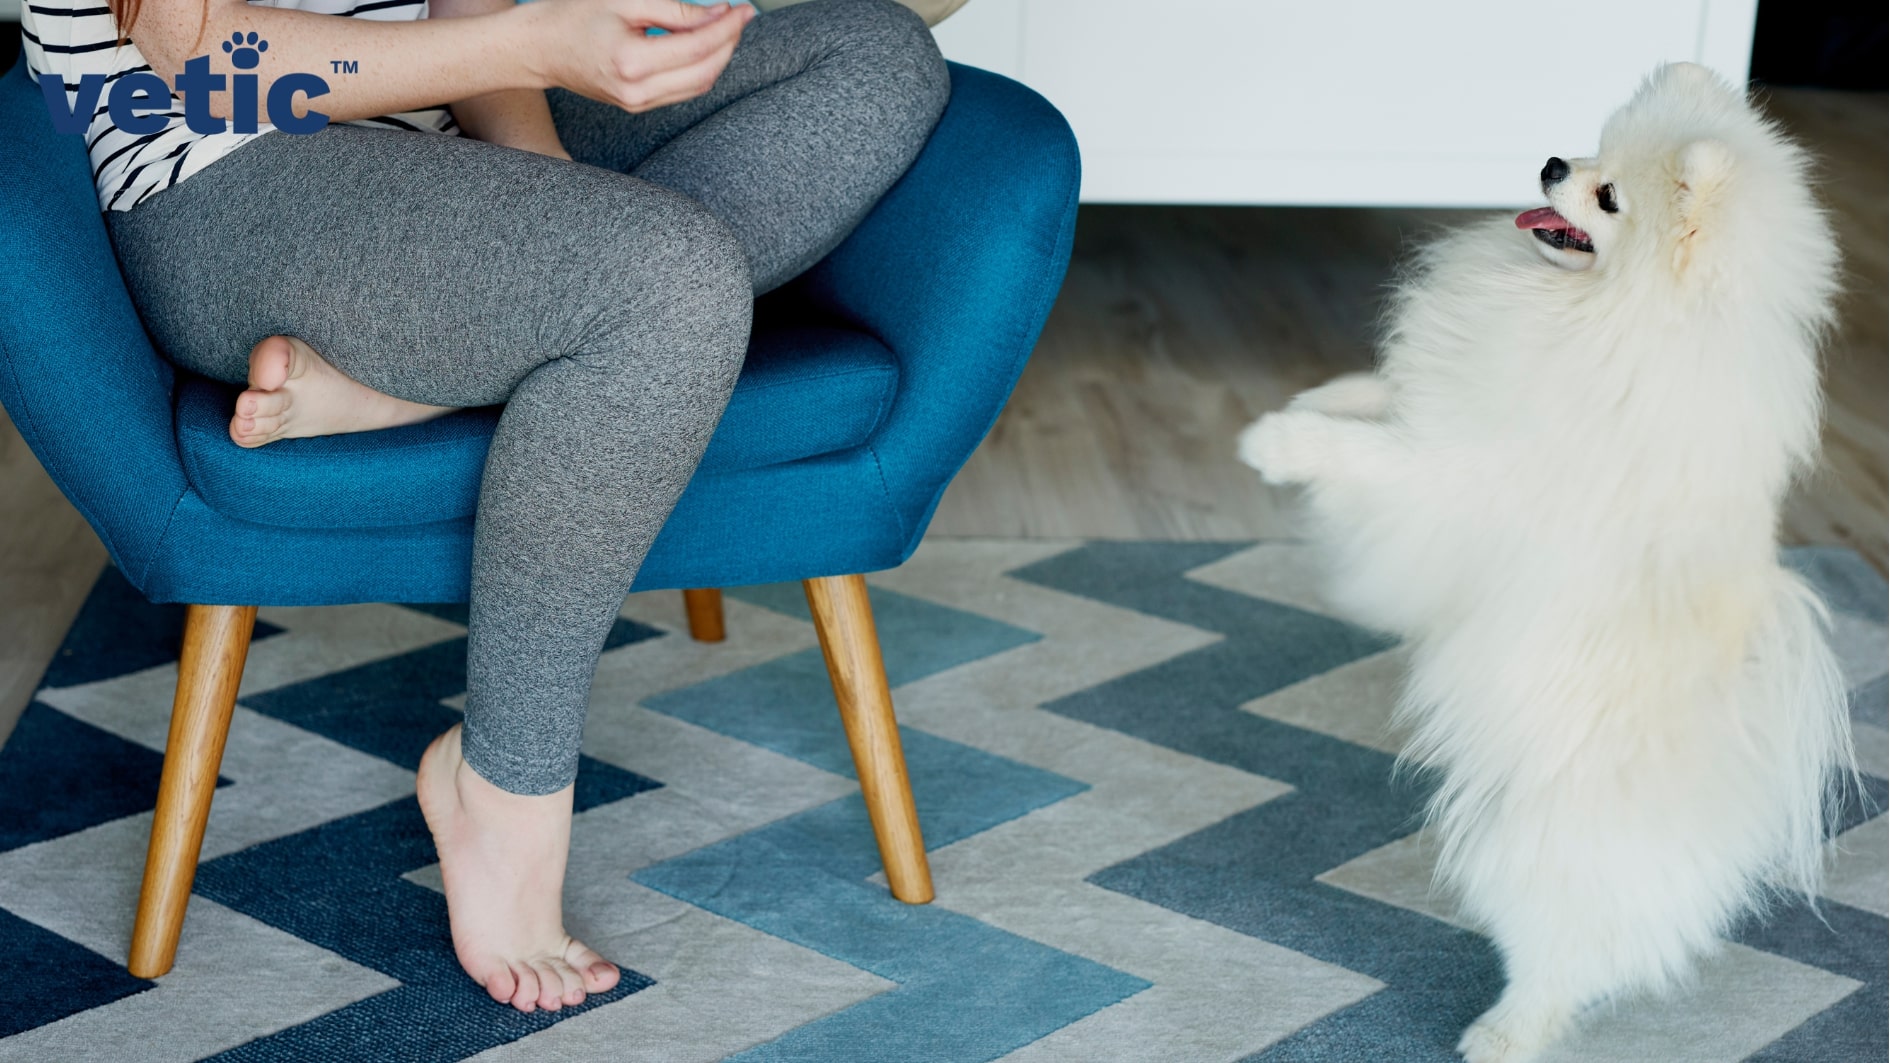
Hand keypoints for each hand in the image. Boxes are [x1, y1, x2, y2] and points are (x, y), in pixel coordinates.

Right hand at [534, 0, 755, 112]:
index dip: (727, 27)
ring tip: (725, 30)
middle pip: (705, 70)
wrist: (540, 49)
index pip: (697, 46)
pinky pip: (683, 92)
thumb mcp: (624, 2)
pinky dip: (701, 69)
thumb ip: (673, 10)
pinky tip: (704, 47)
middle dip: (728, 43)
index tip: (745, 10)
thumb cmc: (574, 17)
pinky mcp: (638, 107)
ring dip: (718, 58)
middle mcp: (637, 91)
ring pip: (698, 85)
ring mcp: (638, 104)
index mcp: (631, 62)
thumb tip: (716, 15)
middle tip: (740, 17)